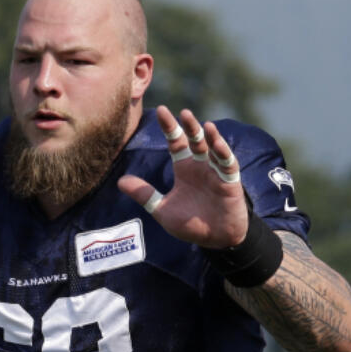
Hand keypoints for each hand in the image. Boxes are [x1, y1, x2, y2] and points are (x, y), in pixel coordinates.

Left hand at [117, 105, 247, 247]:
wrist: (215, 241)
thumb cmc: (191, 224)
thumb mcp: (162, 210)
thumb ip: (144, 194)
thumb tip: (119, 182)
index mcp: (184, 169)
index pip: (176, 142)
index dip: (170, 127)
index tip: (160, 110)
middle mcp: (201, 166)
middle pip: (195, 140)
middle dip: (189, 126)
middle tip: (182, 112)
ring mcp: (216, 173)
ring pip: (213, 148)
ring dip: (209, 135)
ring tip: (202, 123)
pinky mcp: (230, 182)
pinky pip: (228, 163)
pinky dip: (223, 152)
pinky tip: (216, 141)